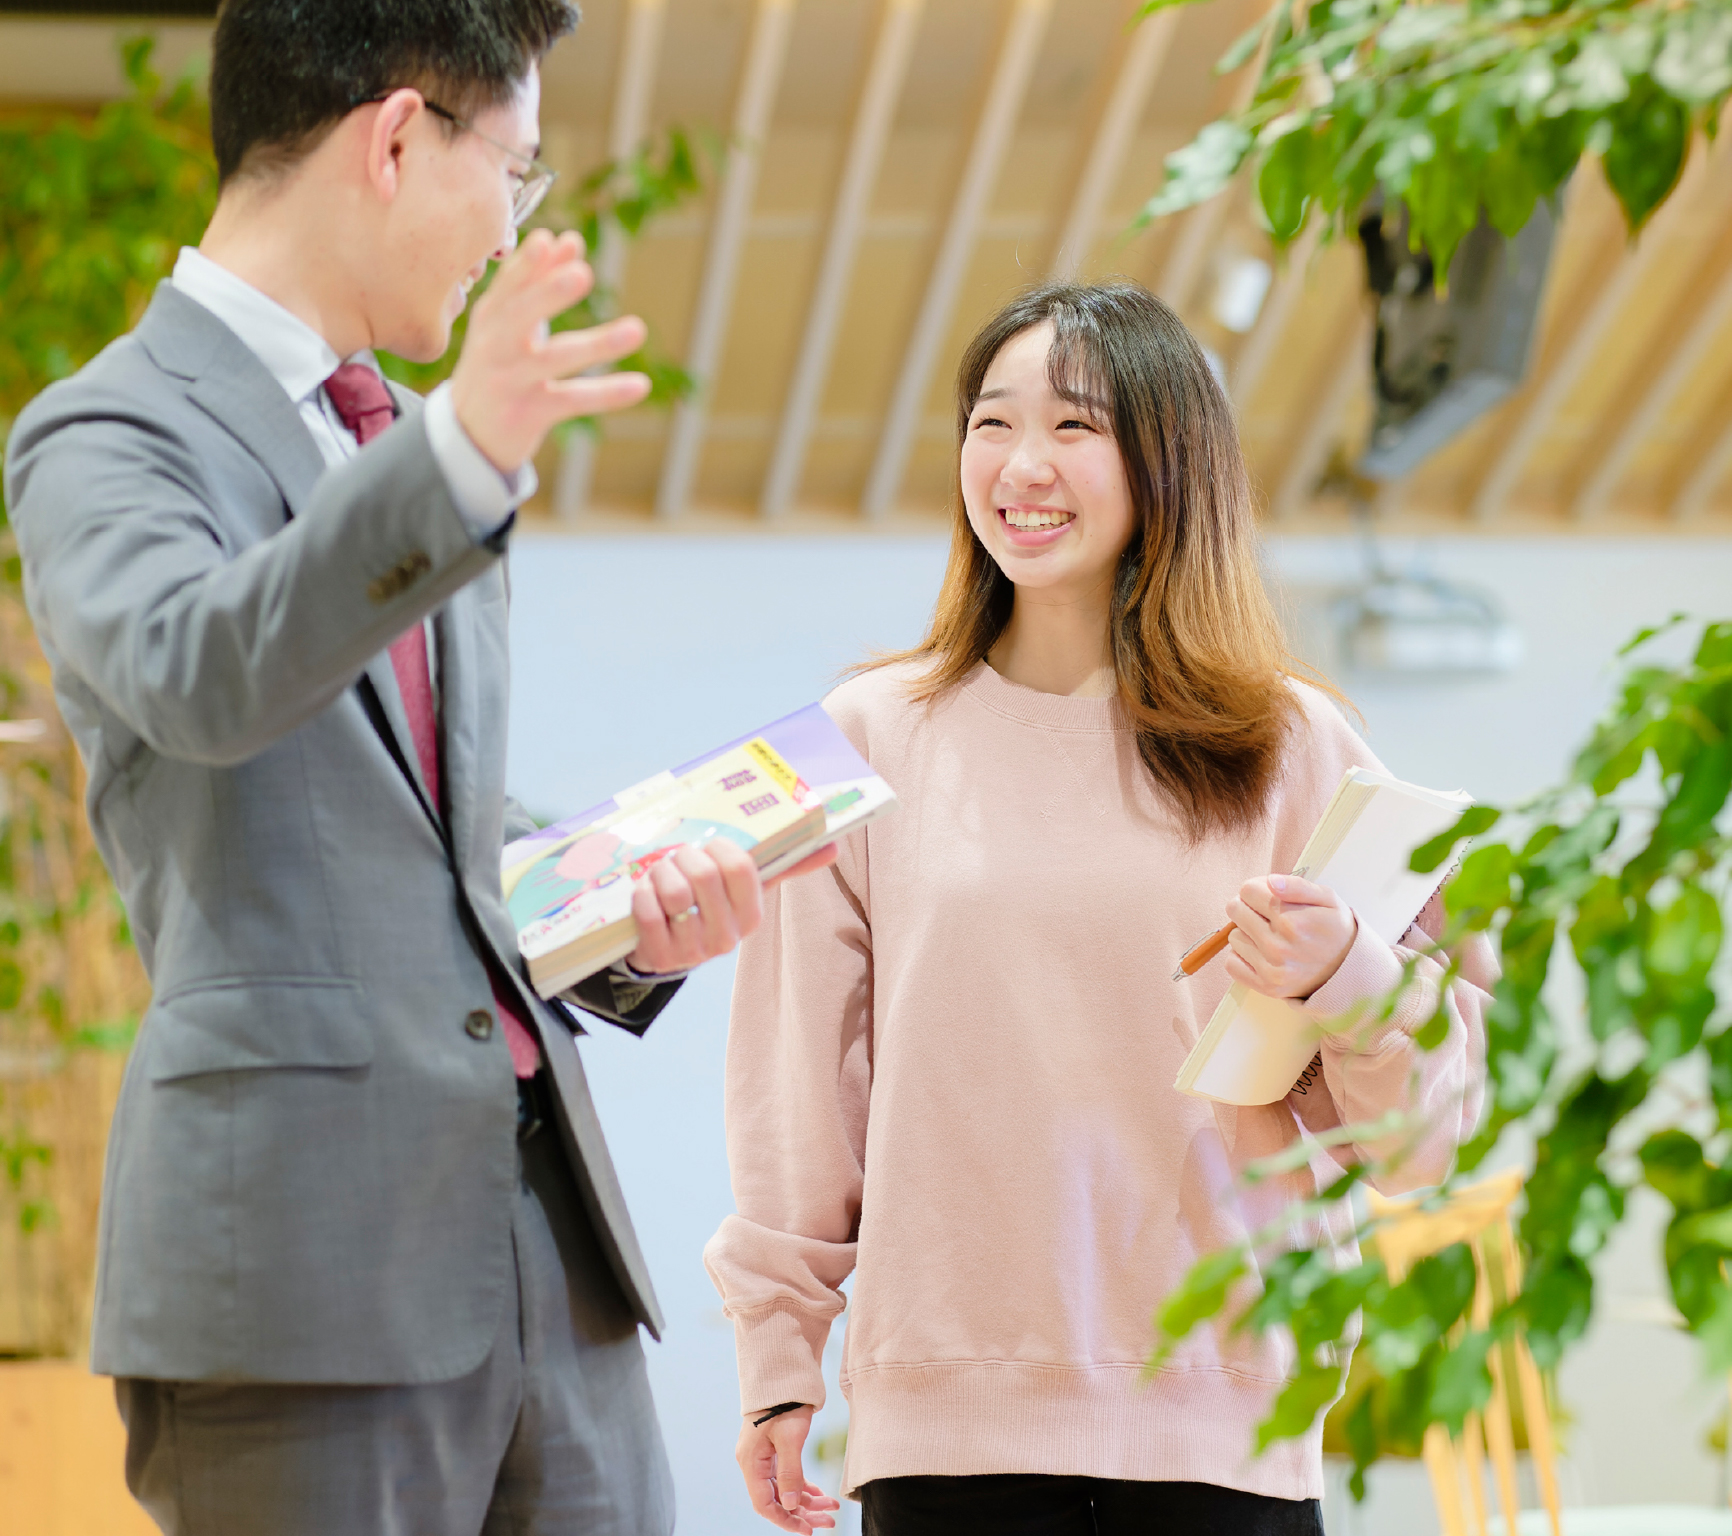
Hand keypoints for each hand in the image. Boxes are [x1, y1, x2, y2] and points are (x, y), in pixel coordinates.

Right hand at [449, 228, 649, 473]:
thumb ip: (538, 280)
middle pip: (520, 316)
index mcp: (491, 317)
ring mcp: (511, 381)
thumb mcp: (509, 323)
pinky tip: (640, 385)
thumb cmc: (498, 363)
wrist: (468, 432)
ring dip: (598, 344)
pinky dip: (607, 393)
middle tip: (582, 275)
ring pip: (555, 358)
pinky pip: (573, 400)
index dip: (527, 264)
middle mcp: (496, 347)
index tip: (548, 240)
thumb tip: (569, 239)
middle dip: (549, 294)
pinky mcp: (529, 414)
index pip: (508, 286)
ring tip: (638, 329)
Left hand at [625, 841, 839, 976]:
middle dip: (684, 856)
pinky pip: (648, 913)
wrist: (668, 946)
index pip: (742, 867)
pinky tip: (646, 895)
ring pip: (675, 892)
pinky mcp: (661, 957)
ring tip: (660, 873)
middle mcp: (728, 937)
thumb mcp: (747, 887)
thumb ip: (786, 865)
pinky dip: (642, 895)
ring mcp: (694, 951)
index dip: (721, 847)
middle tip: (678, 857)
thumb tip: (834, 848)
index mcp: (752, 915)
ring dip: (661, 873)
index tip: (710, 846)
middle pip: (705, 874)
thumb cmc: (711, 905)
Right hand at [736, 1407, 838, 1532]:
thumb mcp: (790, 1438)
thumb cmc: (784, 1402)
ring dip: (808, 1501)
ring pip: (785, 1489)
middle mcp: (754, 1462)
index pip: (765, 1504)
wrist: (783, 1373)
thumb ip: (790, 1473)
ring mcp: (764, 1456)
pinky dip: (804, 1486)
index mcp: (751, 1462)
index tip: (808, 1530)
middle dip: (803, 1513)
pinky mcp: (775, 1448)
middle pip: (777, 1499)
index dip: (786, 1520)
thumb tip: (791, 1506)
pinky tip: (820, 1494)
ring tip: (832, 1508)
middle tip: (829, 1522)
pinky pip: (788, 1476)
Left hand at [1224, 874, 1357, 999]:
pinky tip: (1262, 954)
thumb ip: (1298, 886)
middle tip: (1266, 915)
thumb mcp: (1328, 899)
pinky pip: (1232, 963)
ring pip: (1234, 936)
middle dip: (1248, 907)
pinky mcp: (1266, 987)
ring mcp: (1271, 969)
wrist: (1350, 972)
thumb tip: (1270, 881)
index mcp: (1292, 920)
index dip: (1256, 888)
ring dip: (1248, 933)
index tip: (1268, 895)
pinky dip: (1243, 957)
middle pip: (1235, 910)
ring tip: (1271, 936)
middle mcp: (1279, 946)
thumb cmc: (1336, 930)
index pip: (1247, 891)